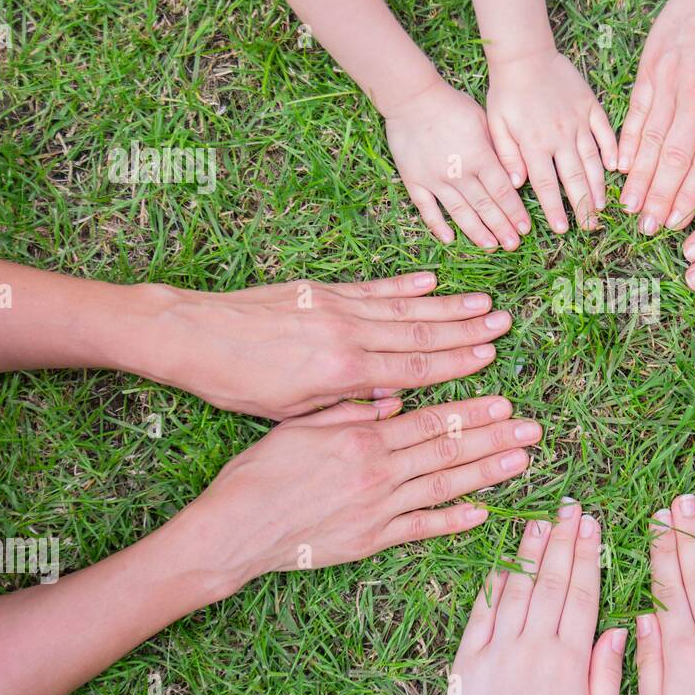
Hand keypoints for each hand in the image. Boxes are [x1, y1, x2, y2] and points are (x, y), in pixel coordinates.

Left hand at [155, 272, 507, 419]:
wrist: (191, 335)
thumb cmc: (236, 384)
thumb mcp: (293, 414)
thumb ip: (348, 408)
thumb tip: (395, 404)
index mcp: (343, 373)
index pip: (414, 367)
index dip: (457, 363)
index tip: (490, 356)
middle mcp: (347, 334)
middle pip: (420, 332)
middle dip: (466, 329)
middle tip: (503, 323)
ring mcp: (336, 307)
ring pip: (404, 307)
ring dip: (447, 305)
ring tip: (483, 301)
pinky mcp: (321, 290)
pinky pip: (373, 288)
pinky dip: (404, 285)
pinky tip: (431, 280)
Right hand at [182, 395, 541, 591]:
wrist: (233, 531)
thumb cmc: (258, 473)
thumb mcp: (301, 426)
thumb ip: (350, 412)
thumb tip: (393, 401)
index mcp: (362, 438)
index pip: (431, 420)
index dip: (471, 411)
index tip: (504, 401)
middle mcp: (378, 472)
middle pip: (449, 449)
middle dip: (496, 436)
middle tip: (533, 428)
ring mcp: (379, 509)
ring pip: (445, 486)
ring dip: (489, 472)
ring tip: (524, 460)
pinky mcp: (371, 541)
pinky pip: (422, 529)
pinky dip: (454, 520)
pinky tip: (484, 513)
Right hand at [383, 80, 530, 249]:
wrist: (412, 98)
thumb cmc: (453, 106)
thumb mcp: (485, 122)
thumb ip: (500, 151)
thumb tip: (517, 179)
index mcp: (479, 157)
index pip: (502, 192)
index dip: (515, 212)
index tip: (525, 229)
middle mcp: (459, 173)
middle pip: (484, 206)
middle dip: (501, 228)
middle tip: (513, 245)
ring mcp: (435, 179)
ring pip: (459, 212)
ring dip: (476, 232)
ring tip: (490, 247)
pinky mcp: (414, 180)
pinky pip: (427, 208)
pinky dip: (437, 225)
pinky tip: (449, 239)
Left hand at [444, 500, 625, 694]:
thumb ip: (605, 675)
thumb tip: (617, 630)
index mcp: (569, 660)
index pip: (582, 593)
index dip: (587, 556)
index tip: (592, 525)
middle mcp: (534, 647)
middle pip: (552, 583)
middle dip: (563, 541)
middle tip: (570, 507)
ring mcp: (498, 651)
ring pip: (518, 590)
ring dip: (530, 553)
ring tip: (540, 522)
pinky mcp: (469, 661)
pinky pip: (481, 615)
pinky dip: (492, 586)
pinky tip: (502, 563)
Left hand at [486, 49, 616, 233]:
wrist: (525, 55)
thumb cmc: (506, 92)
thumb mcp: (496, 125)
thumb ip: (506, 155)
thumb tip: (517, 184)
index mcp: (534, 144)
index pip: (547, 185)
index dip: (555, 209)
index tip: (563, 230)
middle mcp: (559, 136)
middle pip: (574, 178)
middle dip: (582, 206)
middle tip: (590, 227)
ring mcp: (578, 122)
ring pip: (592, 159)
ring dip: (598, 185)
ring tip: (603, 206)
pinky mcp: (590, 106)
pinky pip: (605, 131)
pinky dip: (612, 150)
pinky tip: (617, 167)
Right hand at [618, 0, 694, 234]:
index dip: (689, 197)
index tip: (675, 223)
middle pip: (674, 159)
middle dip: (658, 198)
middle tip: (645, 227)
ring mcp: (670, 84)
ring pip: (651, 140)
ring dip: (638, 177)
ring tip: (627, 205)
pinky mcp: (651, 68)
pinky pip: (637, 111)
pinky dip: (627, 140)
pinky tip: (620, 165)